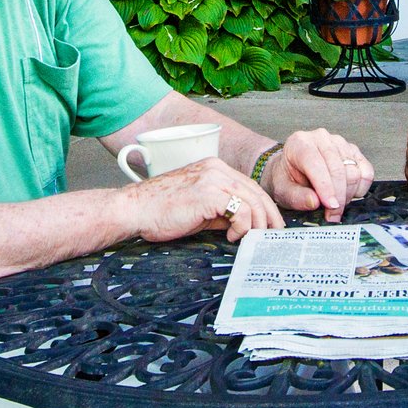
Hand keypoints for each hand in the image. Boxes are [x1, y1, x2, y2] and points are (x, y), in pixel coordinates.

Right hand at [118, 158, 282, 243]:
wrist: (134, 209)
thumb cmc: (160, 211)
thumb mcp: (198, 207)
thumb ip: (221, 211)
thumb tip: (243, 224)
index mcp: (214, 168)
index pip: (250, 186)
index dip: (264, 206)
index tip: (270, 225)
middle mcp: (216, 169)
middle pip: (256, 192)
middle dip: (269, 216)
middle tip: (273, 236)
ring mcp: (212, 179)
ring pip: (253, 201)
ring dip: (257, 224)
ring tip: (248, 239)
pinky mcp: (208, 194)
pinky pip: (240, 210)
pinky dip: (242, 227)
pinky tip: (232, 237)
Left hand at [262, 129, 374, 221]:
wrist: (292, 170)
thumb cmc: (287, 179)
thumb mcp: (282, 191)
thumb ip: (296, 197)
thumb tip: (314, 201)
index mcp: (300, 143)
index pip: (317, 164)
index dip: (325, 188)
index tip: (330, 207)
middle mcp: (321, 138)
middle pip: (339, 169)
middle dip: (338, 196)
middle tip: (333, 215)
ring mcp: (340, 142)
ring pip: (354, 172)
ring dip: (348, 194)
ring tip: (335, 204)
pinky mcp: (353, 151)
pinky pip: (366, 172)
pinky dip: (360, 188)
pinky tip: (348, 194)